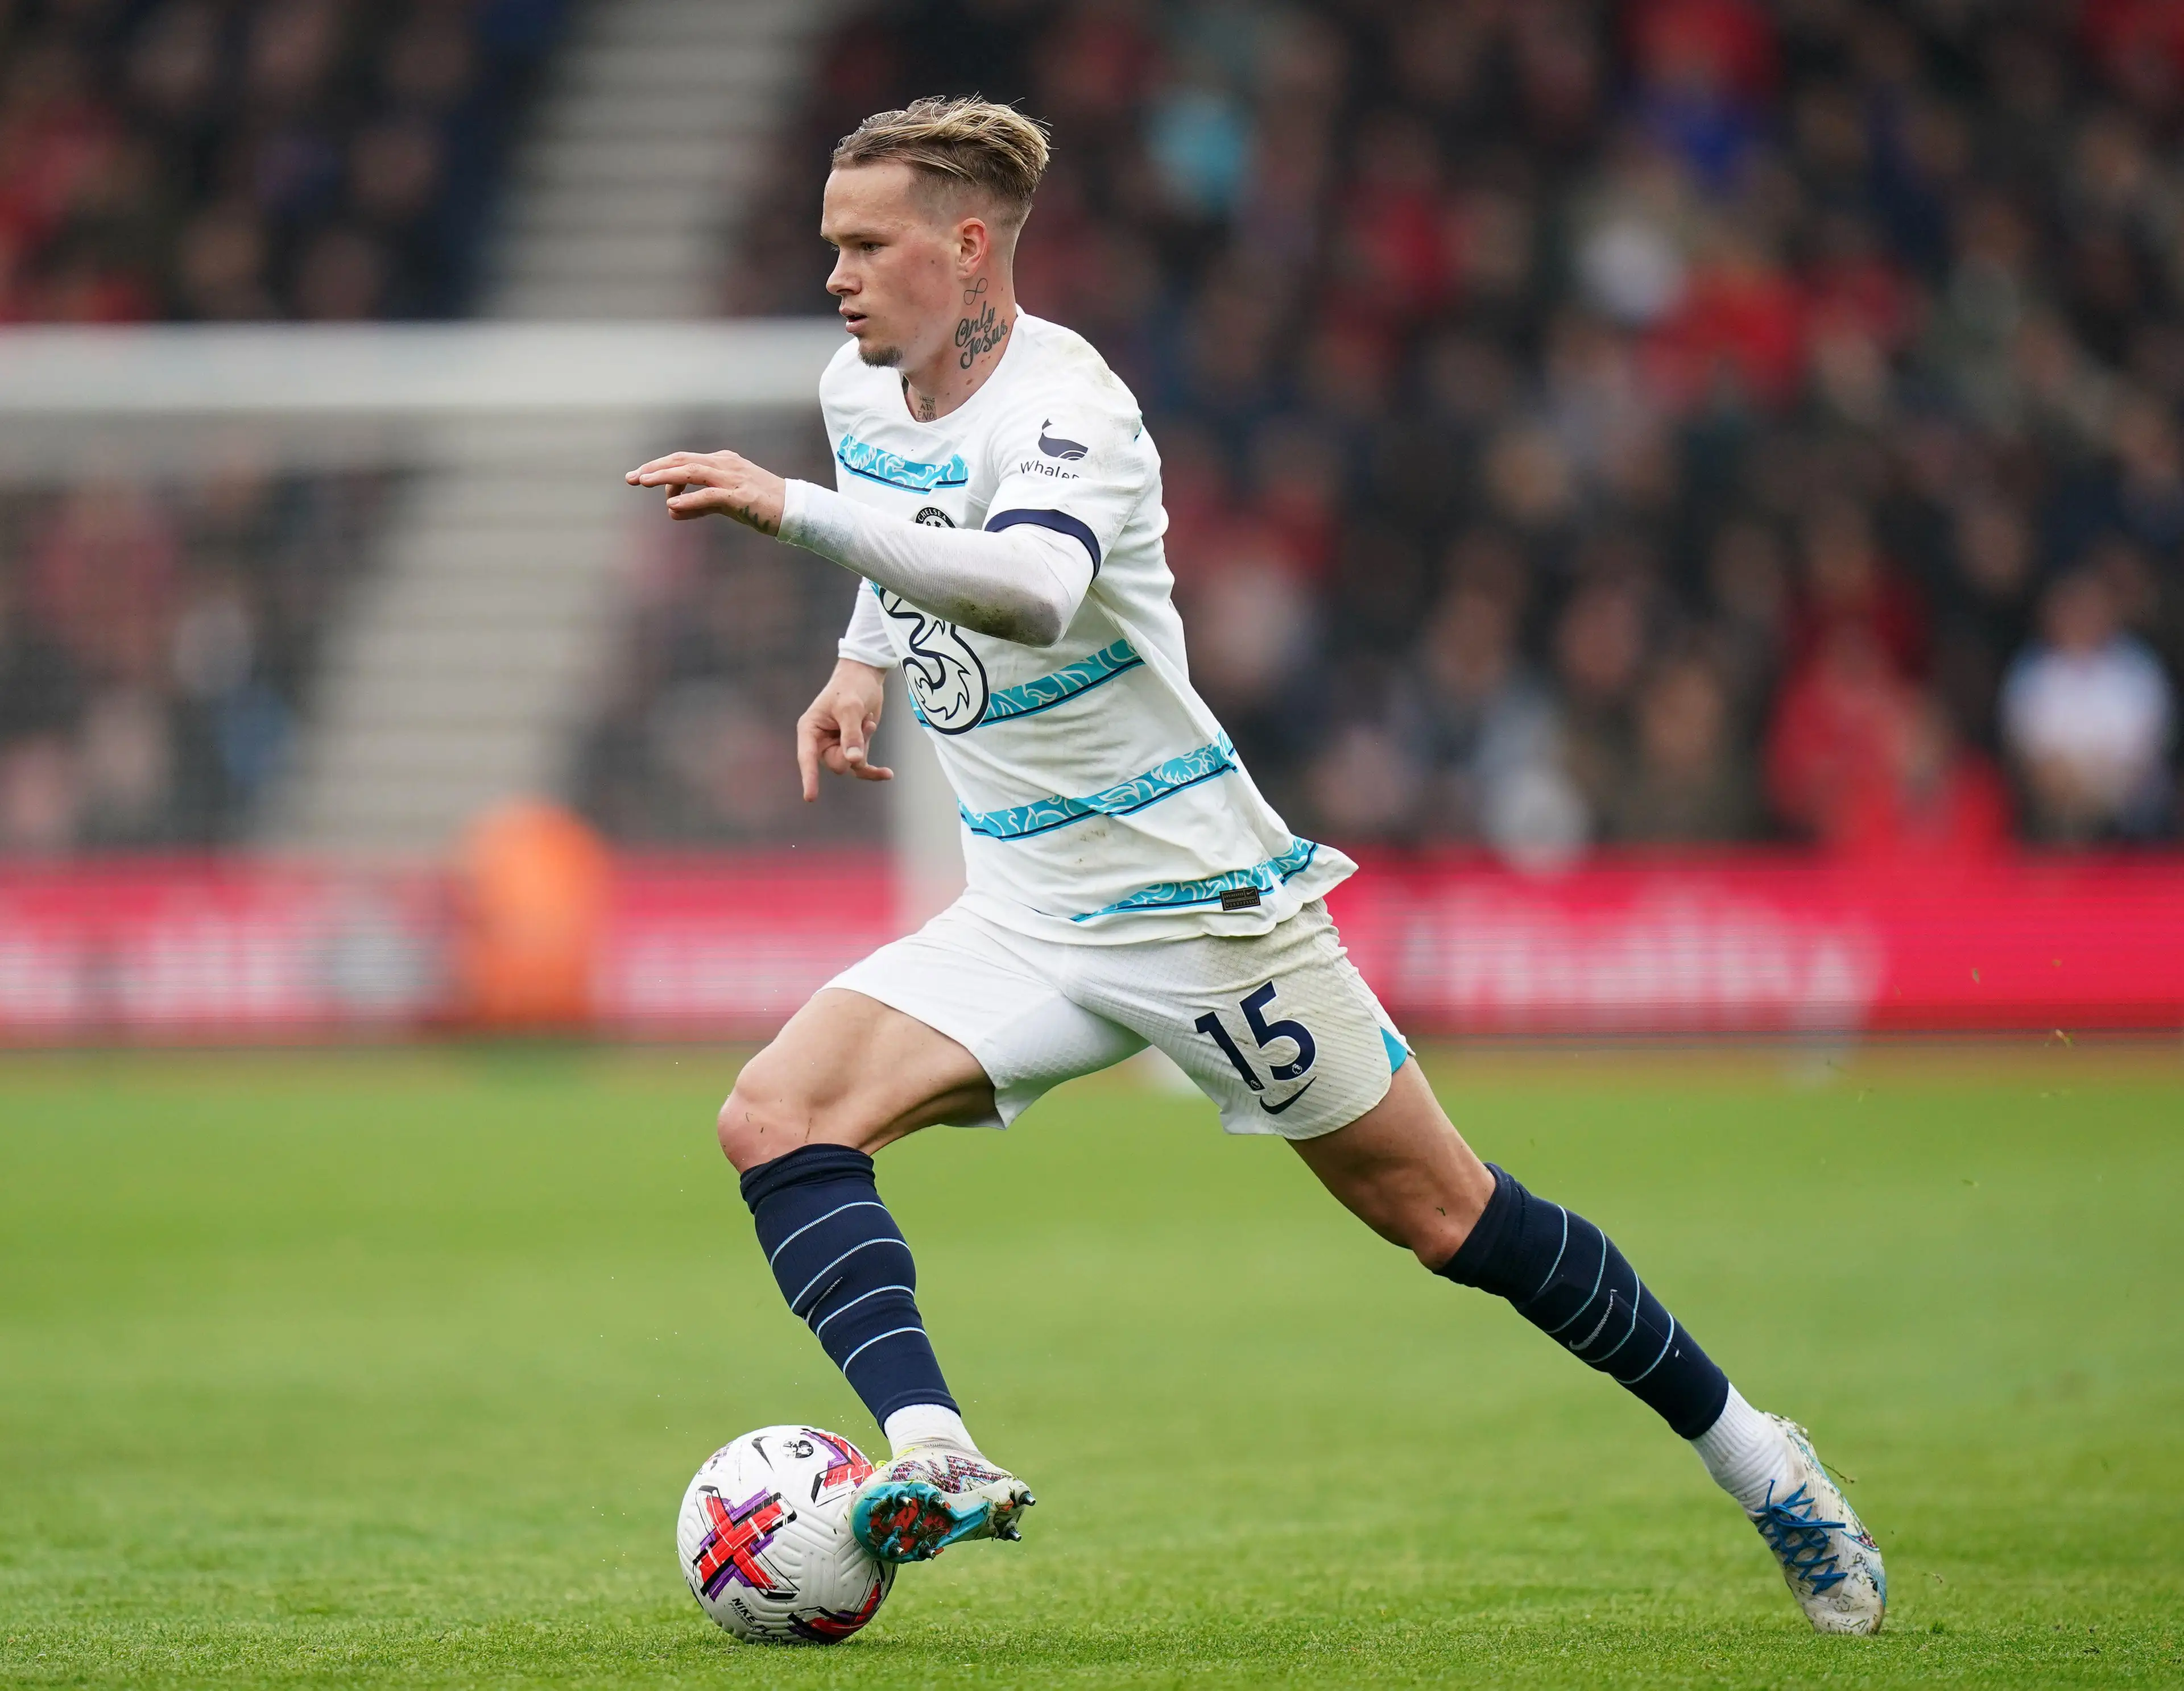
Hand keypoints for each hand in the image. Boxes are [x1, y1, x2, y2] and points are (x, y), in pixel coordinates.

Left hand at [625, 449, 785, 533]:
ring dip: (665, 476)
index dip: (659, 467)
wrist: (798, 511)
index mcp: (723, 462)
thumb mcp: (727, 504)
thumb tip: (671, 511)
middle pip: (682, 460)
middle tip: (631, 478)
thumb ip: (699, 505)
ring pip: (691, 472)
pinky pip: (708, 495)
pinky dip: (688, 501)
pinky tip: (671, 508)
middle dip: (654, 468)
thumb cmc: (763, 508)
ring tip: (642, 482)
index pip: (684, 460)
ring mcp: (733, 479)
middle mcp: (725, 464)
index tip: (640, 477)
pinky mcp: (740, 497)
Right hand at [796, 659, 892, 800]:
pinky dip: (874, 770)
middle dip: (853, 750)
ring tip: (869, 722)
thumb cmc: (852, 687)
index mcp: (809, 729)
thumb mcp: (851, 709)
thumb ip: (851, 735)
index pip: (807, 757)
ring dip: (865, 746)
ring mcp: (837, 745)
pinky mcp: (854, 747)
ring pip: (851, 765)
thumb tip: (854, 762)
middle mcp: (820, 741)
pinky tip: (888, 774)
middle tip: (864, 724)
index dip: (809, 777)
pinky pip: (862, 767)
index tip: (811, 798)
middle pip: (836, 764)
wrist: (866, 676)